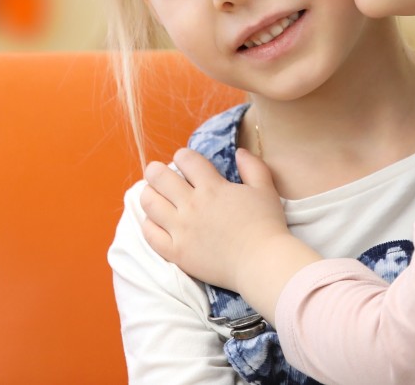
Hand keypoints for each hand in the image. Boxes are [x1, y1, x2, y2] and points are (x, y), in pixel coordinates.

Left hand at [140, 147, 295, 292]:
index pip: (187, 160)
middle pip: (160, 178)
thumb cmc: (266, 224)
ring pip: (150, 204)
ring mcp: (181, 229)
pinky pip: (150, 235)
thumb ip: (253, 166)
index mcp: (212, 187)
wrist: (261, 262)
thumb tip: (239, 152)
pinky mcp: (176, 252)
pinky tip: (154, 221)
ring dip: (148, 194)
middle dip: (155, 171)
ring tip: (152, 194)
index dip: (183, 155)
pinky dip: (148, 224)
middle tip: (156, 172)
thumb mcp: (265, 189)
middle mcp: (192, 205)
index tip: (184, 159)